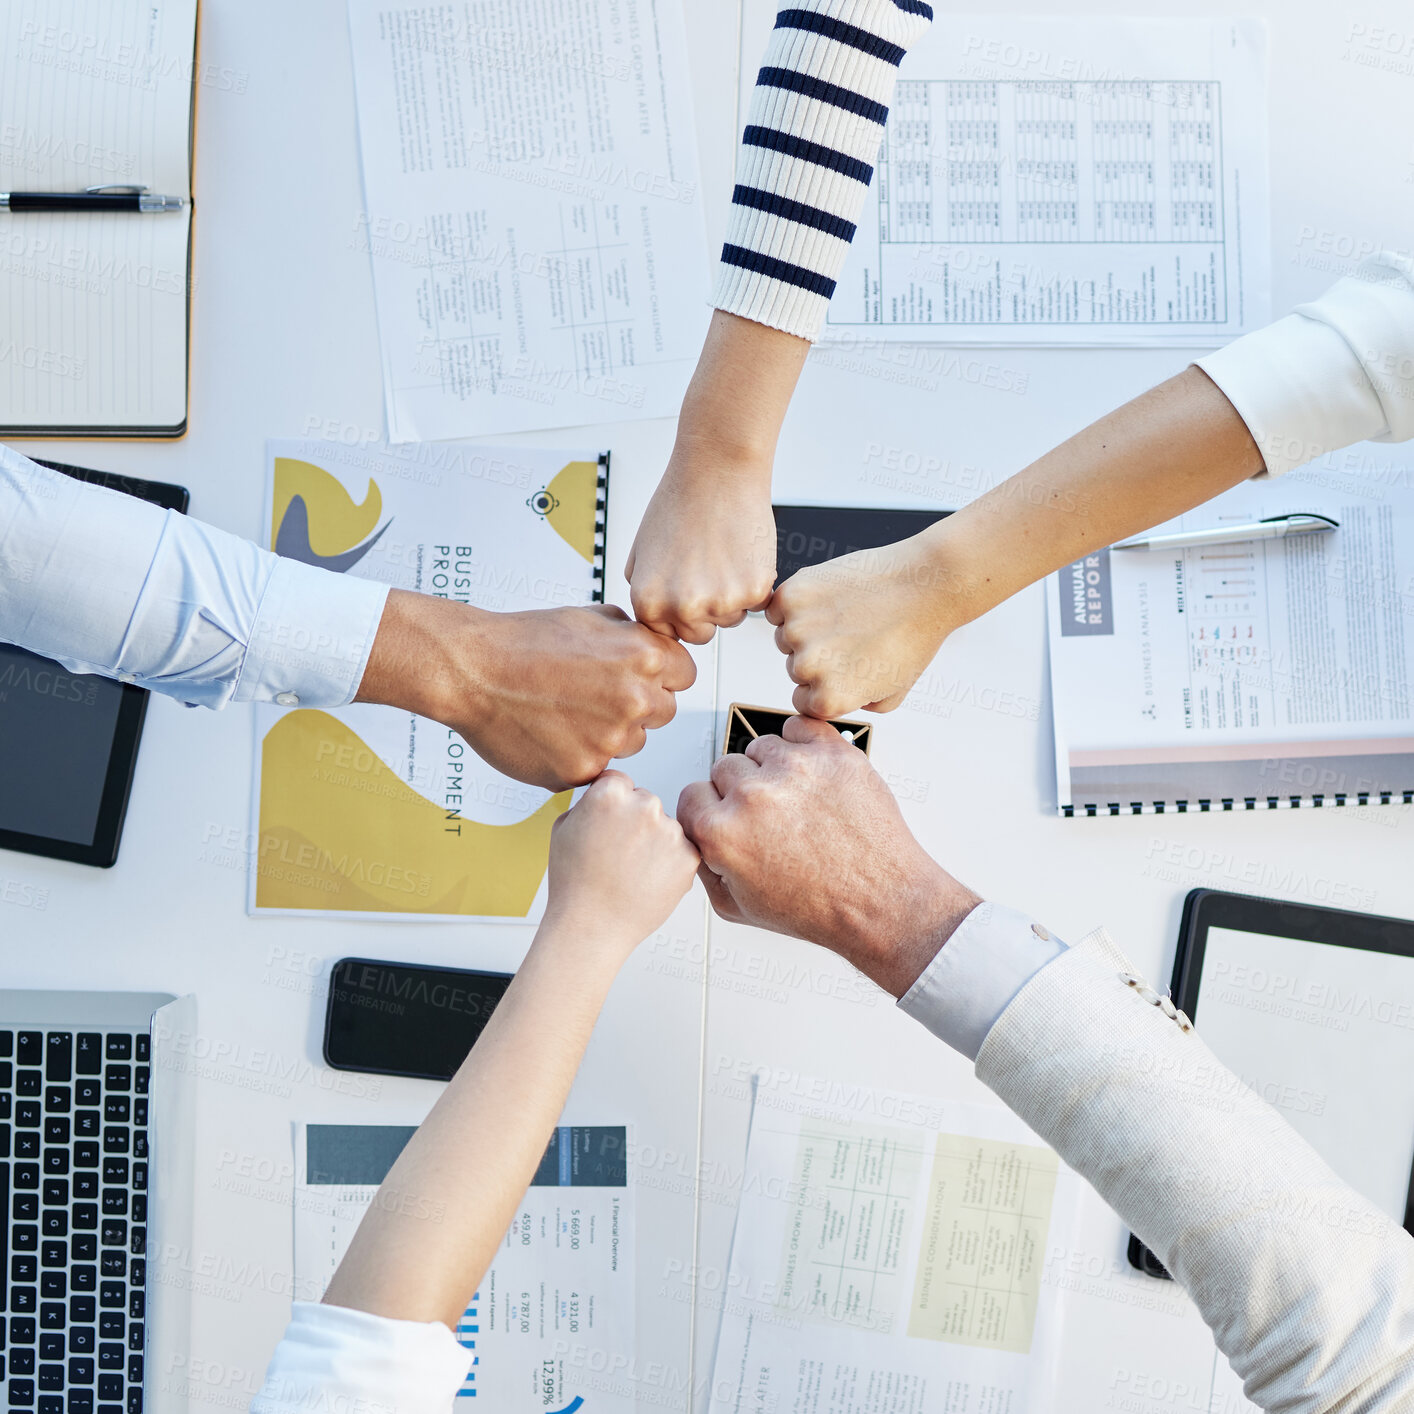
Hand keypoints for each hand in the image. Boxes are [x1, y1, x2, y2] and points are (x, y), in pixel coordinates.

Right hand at [358, 592, 695, 789]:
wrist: (472, 670)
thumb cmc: (523, 641)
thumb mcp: (590, 617)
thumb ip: (633, 635)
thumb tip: (657, 648)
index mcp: (643, 657)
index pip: (685, 675)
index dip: (662, 673)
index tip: (641, 675)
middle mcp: (633, 700)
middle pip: (663, 712)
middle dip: (639, 704)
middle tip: (596, 693)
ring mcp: (609, 740)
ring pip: (633, 743)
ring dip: (610, 732)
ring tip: (567, 710)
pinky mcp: (581, 770)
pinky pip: (597, 767)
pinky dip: (578, 754)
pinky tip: (552, 731)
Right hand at [544, 771, 700, 957]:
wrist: (592, 926)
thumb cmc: (575, 884)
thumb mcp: (563, 828)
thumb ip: (588, 803)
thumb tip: (603, 793)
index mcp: (611, 794)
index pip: (620, 782)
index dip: (613, 805)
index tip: (610, 823)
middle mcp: (644, 806)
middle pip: (646, 802)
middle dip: (636, 822)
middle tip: (619, 853)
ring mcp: (670, 831)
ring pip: (665, 827)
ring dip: (655, 842)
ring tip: (631, 870)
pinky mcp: (689, 856)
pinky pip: (682, 849)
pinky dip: (670, 862)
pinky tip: (647, 878)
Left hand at [625, 448, 776, 643]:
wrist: (718, 472)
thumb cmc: (680, 502)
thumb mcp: (640, 552)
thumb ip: (645, 592)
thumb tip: (658, 619)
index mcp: (650, 602)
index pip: (667, 634)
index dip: (679, 611)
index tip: (686, 588)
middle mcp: (683, 608)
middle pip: (700, 633)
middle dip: (705, 609)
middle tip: (708, 569)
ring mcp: (720, 602)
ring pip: (730, 619)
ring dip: (731, 596)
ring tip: (723, 555)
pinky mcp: (753, 591)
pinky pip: (756, 603)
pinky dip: (753, 583)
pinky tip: (741, 553)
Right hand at [677, 716, 979, 995]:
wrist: (881, 902)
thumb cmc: (821, 908)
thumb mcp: (738, 908)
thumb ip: (705, 868)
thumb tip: (697, 841)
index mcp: (722, 831)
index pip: (692, 795)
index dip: (710, 808)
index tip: (724, 813)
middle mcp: (753, 795)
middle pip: (725, 767)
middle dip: (741, 790)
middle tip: (768, 815)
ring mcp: (794, 769)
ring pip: (762, 746)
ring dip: (772, 768)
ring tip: (796, 799)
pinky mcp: (832, 754)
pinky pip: (800, 726)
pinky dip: (803, 744)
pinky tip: (810, 772)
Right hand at [766, 532, 962, 717]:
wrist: (923, 586)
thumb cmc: (914, 634)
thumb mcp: (894, 692)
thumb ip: (859, 705)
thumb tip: (838, 698)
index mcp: (829, 698)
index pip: (803, 701)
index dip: (823, 683)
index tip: (840, 666)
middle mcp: (808, 667)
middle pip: (794, 668)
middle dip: (816, 655)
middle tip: (850, 636)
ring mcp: (797, 629)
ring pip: (785, 636)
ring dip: (805, 628)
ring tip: (845, 614)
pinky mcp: (793, 595)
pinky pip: (777, 608)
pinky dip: (794, 604)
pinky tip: (828, 599)